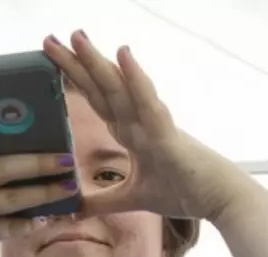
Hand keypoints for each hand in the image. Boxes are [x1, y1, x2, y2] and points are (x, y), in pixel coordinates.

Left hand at [44, 32, 250, 222]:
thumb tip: (73, 208)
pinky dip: (135, 79)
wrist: (219, 198)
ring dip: (98, 62)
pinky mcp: (167, 134)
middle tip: (49, 39)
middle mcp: (139, 121)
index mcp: (131, 132)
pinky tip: (123, 54)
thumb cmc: (183, 192)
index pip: (97, 100)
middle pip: (101, 87)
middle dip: (75, 63)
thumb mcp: (132, 200)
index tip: (52, 60)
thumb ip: (102, 203)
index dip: (75, 80)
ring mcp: (152, 124)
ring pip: (120, 88)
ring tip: (76, 37)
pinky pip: (148, 103)